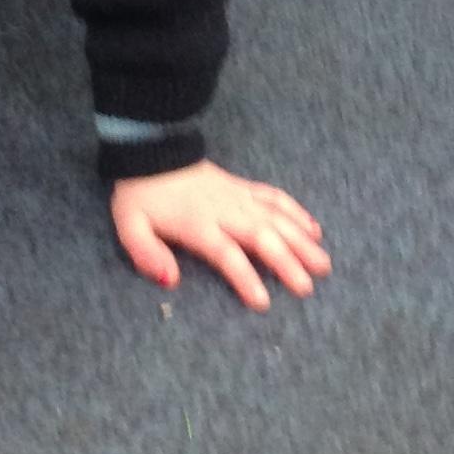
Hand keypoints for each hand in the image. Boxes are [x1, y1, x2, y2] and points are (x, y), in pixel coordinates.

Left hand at [110, 159, 330, 311]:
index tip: (263, 303)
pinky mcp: (244, 186)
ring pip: (277, 218)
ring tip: (323, 262)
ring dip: (302, 240)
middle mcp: (225, 211)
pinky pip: (275, 197)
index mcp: (198, 224)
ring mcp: (239, 196)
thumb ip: (147, 254)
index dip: (246, 278)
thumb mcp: (130, 226)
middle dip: (288, 262)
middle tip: (308, 287)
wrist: (152, 150)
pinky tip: (313, 228)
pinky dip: (297, 212)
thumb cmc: (140, 194)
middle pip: (263, 236)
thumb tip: (170, 281)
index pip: (228, 254)